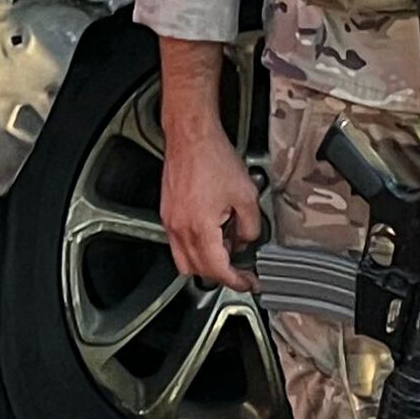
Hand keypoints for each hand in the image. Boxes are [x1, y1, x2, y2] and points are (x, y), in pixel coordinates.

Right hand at [160, 105, 265, 288]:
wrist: (191, 136)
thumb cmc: (213, 157)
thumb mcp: (246, 195)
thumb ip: (251, 226)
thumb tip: (247, 241)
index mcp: (200, 228)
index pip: (218, 270)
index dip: (237, 281)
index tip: (248, 282)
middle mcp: (180, 229)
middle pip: (199, 271)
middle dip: (222, 273)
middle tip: (241, 267)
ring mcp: (171, 222)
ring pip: (185, 261)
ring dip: (206, 262)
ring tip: (226, 245)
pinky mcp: (168, 213)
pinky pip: (179, 244)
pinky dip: (196, 246)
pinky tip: (213, 230)